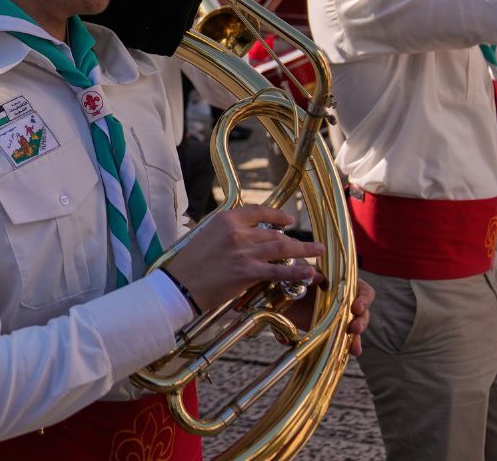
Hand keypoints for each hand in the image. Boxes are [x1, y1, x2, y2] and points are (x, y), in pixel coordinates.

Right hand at [171, 204, 321, 313]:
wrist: (179, 285)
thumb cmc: (189, 264)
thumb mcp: (206, 236)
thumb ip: (228, 233)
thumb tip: (248, 236)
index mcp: (225, 219)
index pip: (258, 211)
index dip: (277, 215)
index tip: (289, 221)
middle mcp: (237, 232)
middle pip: (274, 233)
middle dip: (296, 239)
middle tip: (311, 244)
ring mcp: (244, 252)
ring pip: (282, 248)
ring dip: (304, 250)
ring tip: (318, 252)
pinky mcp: (247, 272)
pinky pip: (279, 270)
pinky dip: (296, 271)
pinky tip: (309, 272)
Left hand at [280, 272, 374, 356]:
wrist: (277, 294)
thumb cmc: (293, 277)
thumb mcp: (299, 272)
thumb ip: (310, 274)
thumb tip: (320, 277)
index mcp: (342, 284)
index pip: (363, 290)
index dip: (364, 299)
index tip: (356, 307)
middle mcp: (344, 301)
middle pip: (363, 312)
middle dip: (362, 321)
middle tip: (355, 328)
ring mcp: (338, 317)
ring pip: (355, 327)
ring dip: (357, 337)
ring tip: (354, 347)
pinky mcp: (331, 330)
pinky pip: (343, 339)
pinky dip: (349, 346)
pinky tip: (352, 352)